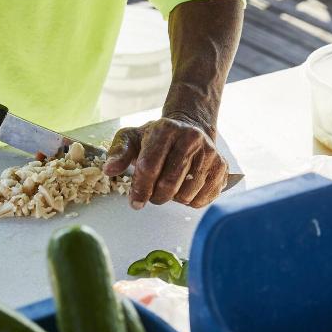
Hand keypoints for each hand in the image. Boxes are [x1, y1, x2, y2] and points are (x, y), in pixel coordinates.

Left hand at [102, 117, 227, 208]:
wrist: (189, 130)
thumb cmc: (155, 139)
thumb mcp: (131, 139)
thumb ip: (118, 153)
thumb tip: (109, 170)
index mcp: (165, 129)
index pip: (149, 167)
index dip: (140, 189)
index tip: (135, 202)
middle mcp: (190, 138)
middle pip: (168, 184)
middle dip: (155, 197)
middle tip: (152, 196)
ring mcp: (209, 152)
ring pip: (186, 194)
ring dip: (173, 199)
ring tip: (169, 188)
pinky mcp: (221, 167)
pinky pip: (203, 198)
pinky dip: (190, 202)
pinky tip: (184, 190)